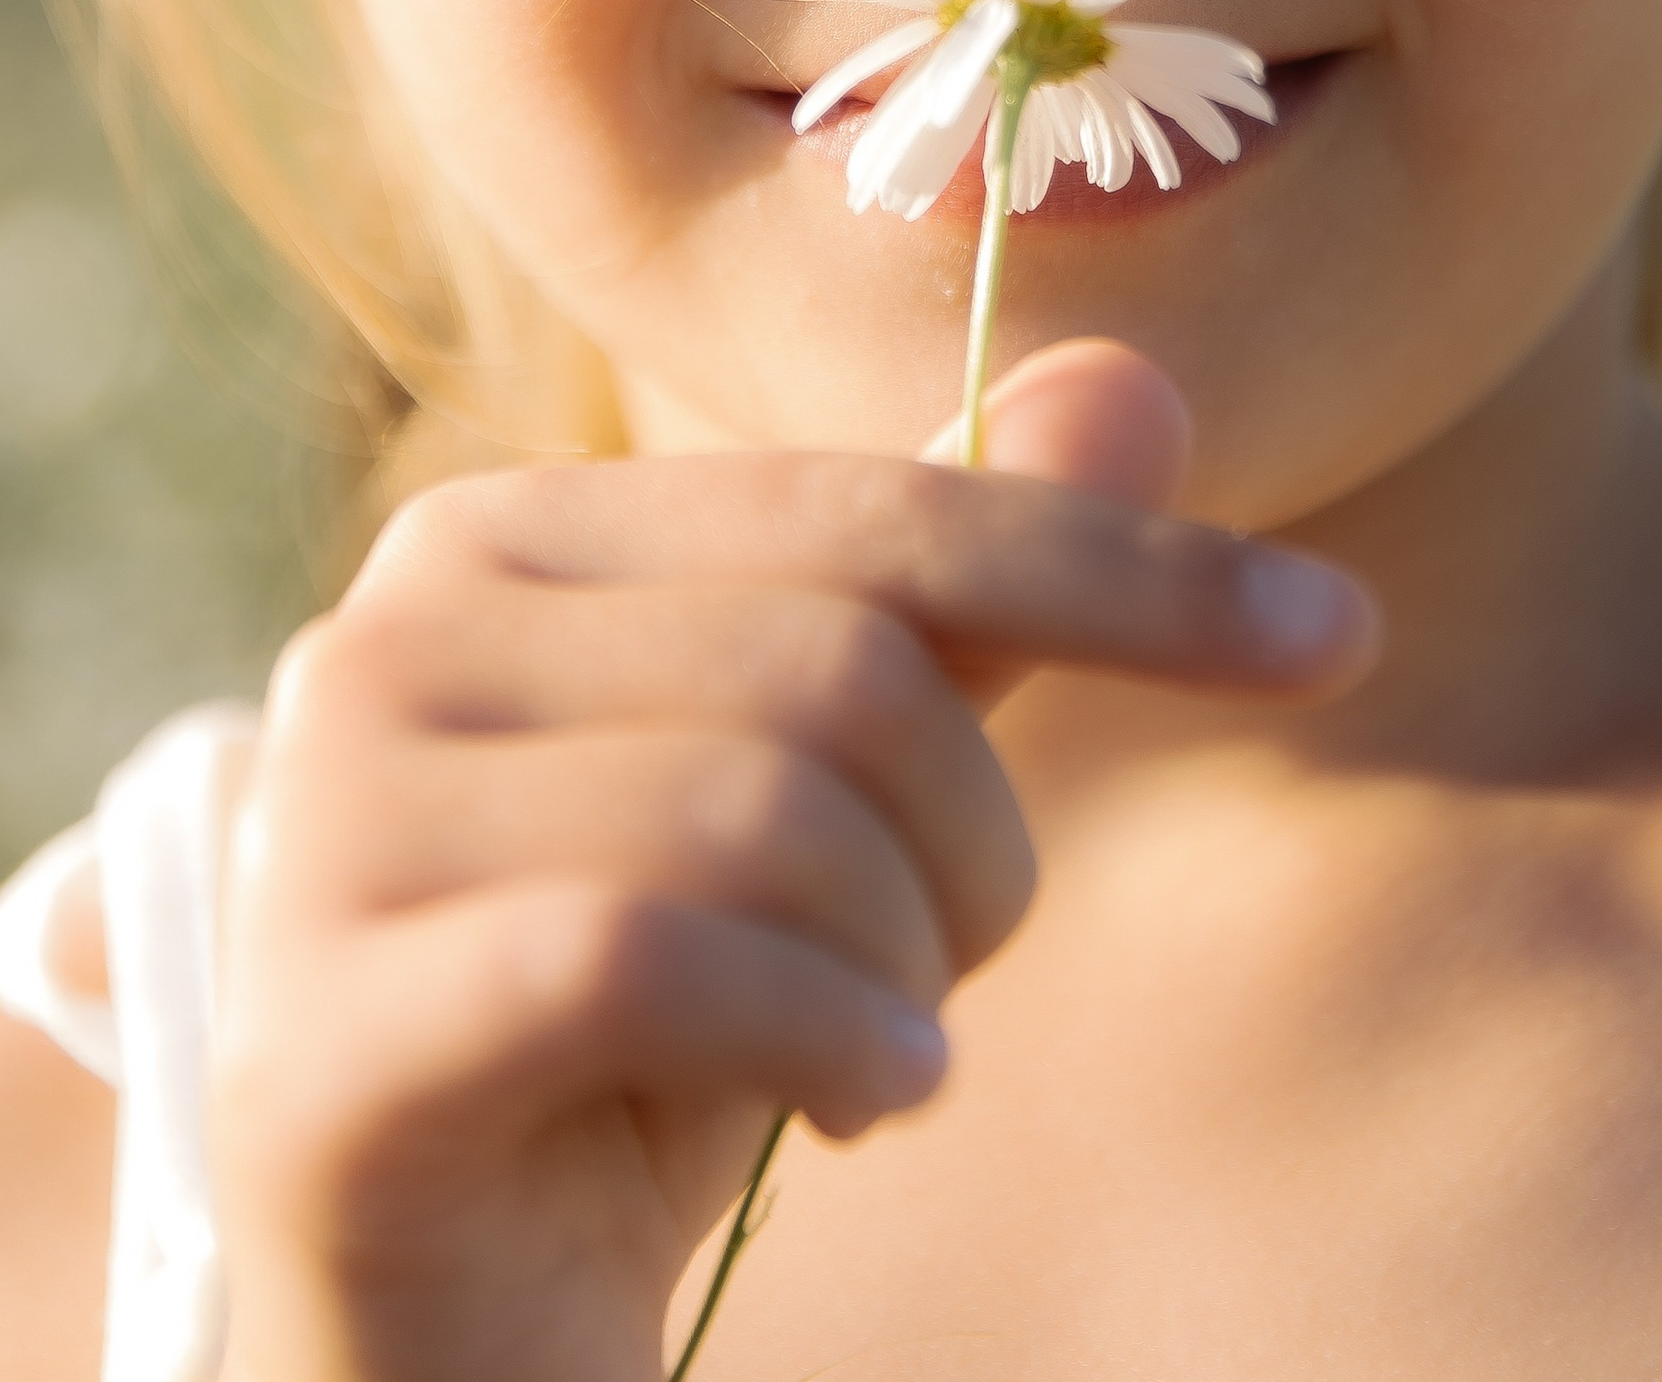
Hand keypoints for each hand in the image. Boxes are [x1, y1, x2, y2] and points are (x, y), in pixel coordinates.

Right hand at [210, 345, 1376, 1381]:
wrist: (454, 1331)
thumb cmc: (659, 1044)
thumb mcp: (842, 803)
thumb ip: (963, 588)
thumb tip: (1138, 376)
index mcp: (504, 542)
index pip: (875, 507)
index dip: (1126, 572)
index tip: (1343, 635)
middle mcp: (387, 640)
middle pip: (837, 663)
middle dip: (975, 849)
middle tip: (941, 981)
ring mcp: (325, 835)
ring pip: (768, 812)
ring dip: (900, 970)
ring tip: (871, 1058)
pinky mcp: (318, 1036)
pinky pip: (653, 956)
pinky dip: (824, 1037)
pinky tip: (862, 1108)